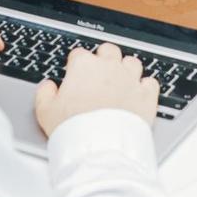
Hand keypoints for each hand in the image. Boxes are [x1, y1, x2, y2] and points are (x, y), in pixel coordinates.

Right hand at [34, 42, 158, 135]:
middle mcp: (109, 67)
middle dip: (104, 59)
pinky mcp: (146, 96)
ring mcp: (130, 79)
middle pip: (108, 50)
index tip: (75, 76)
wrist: (99, 146)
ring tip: (120, 82)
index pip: (79, 54)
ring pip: (132, 62)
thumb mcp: (45, 111)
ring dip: (126, 69)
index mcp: (83, 66)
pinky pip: (151, 82)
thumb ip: (45, 93)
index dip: (76, 65)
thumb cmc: (72, 128)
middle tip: (98, 74)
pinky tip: (139, 94)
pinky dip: (146, 87)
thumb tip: (48, 86)